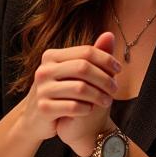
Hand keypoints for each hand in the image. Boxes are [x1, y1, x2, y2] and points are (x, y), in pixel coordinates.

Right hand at [19, 33, 120, 149]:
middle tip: (115, 88)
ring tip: (107, 101)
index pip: (86, 52)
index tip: (118, 70)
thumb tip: (110, 35)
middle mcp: (44, 70)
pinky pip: (73, 107)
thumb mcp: (74, 73)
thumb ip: (91, 56)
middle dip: (105, 78)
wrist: (37, 121)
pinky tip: (90, 110)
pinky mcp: (44, 108)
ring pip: (80, 88)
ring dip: (99, 95)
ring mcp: (42, 89)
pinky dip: (86, 108)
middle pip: (84, 68)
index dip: (106, 60)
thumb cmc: (61, 93)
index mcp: (51, 56)